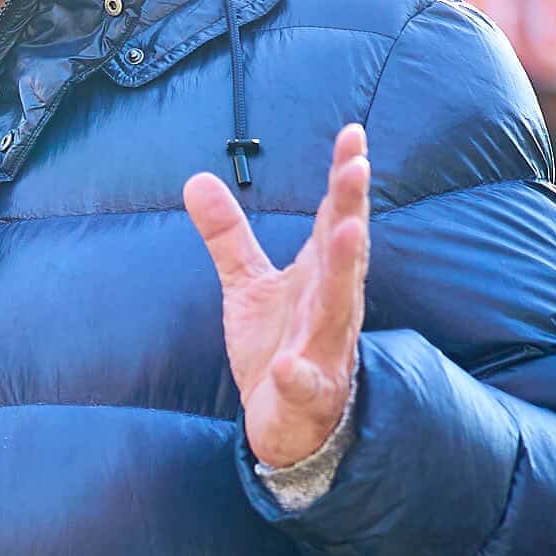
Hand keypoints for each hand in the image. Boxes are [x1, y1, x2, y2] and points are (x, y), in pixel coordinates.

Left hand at [183, 124, 370, 469]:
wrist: (288, 422)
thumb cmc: (280, 345)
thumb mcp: (248, 284)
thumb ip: (229, 236)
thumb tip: (197, 177)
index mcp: (321, 276)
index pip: (336, 218)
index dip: (345, 177)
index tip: (352, 133)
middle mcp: (331, 305)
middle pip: (344, 251)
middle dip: (352, 209)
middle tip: (357, 165)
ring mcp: (323, 347)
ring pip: (339, 307)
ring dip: (346, 270)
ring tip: (349, 231)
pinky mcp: (308, 391)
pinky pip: (306, 382)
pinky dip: (299, 374)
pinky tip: (289, 366)